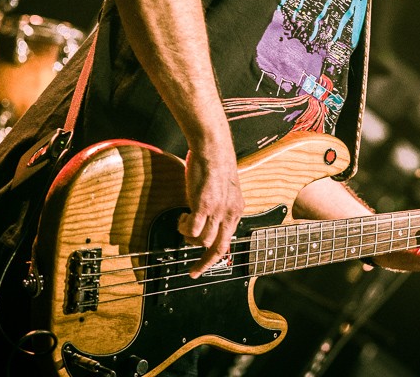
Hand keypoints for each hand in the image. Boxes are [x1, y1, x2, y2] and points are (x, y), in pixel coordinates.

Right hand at [178, 146, 244, 277]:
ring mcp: (218, 210)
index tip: (203, 267)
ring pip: (202, 241)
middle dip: (205, 264)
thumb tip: (206, 221)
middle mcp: (230, 214)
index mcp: (236, 211)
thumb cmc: (215, 165)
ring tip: (184, 222)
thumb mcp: (224, 191)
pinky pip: (191, 229)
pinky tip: (182, 216)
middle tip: (193, 271)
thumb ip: (219, 207)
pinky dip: (183, 227)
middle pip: (218, 248)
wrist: (213, 148)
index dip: (215, 258)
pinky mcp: (204, 205)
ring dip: (188, 237)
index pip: (227, 242)